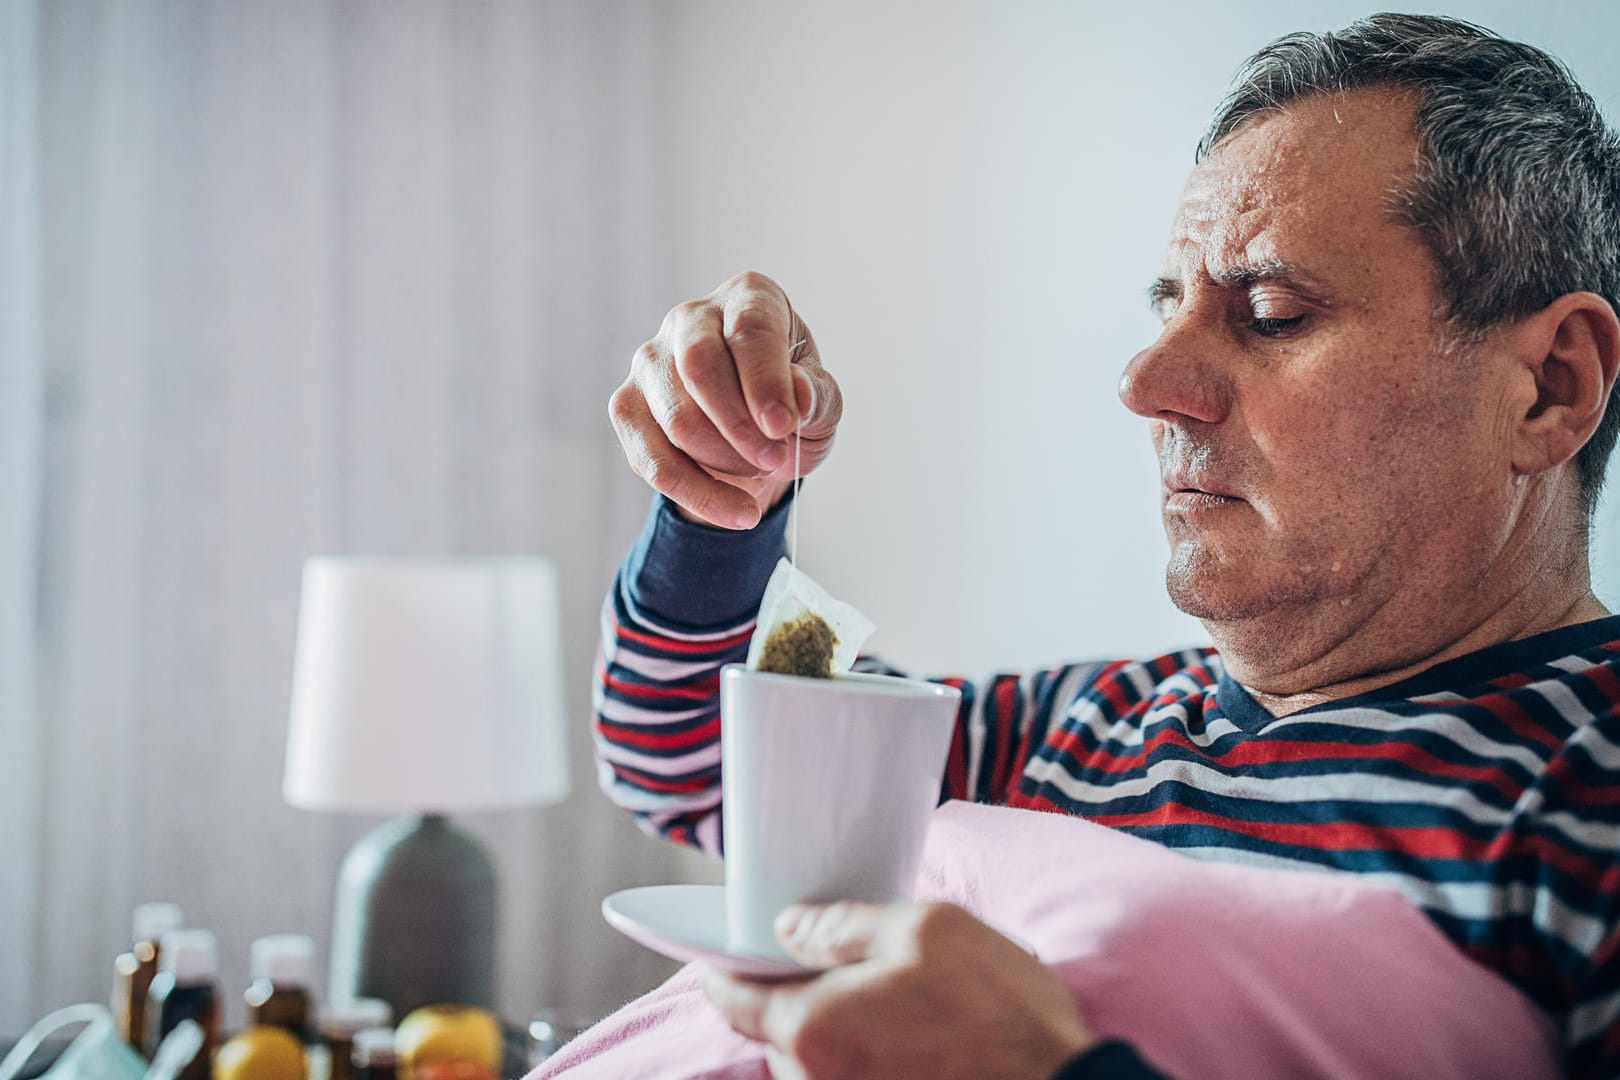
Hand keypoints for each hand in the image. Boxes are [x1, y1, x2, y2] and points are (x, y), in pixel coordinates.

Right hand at [610, 271, 842, 528]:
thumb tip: (798, 396)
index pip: (749, 328)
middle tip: (776, 458)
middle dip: (740, 427)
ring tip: (758, 471)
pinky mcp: (627, 406)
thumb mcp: (822, 400)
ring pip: (678, 418)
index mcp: (748, 297)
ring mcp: (651, 360)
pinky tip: (735, 510)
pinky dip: (699, 493)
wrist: (758, 433)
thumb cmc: (791, 401)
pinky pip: (652, 460)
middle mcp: (691, 318)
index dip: (765, 380)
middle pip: (699, 367)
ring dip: (725, 461)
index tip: (784, 425)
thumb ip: (816, 395)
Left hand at [702, 901, 1089, 1079]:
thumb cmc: (999, 1013)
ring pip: (812, 1063)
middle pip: (774, 1033)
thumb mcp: (926, 929)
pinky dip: (861, 1058)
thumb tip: (789, 928)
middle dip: (793, 997)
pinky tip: (909, 1037)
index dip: (725, 967)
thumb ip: (842, 925)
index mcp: (813, 1029)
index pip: (732, 999)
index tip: (722, 953)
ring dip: (834, 1031)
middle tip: (836, 965)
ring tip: (890, 1002)